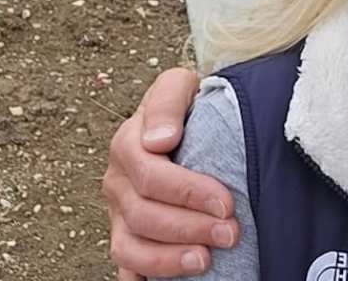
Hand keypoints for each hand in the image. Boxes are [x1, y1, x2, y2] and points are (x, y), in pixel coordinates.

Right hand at [104, 67, 240, 279]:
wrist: (182, 118)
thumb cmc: (185, 104)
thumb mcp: (178, 85)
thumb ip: (168, 101)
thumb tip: (160, 140)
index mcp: (127, 143)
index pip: (150, 175)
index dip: (188, 192)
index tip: (226, 202)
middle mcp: (117, 181)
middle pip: (143, 215)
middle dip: (189, 228)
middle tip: (230, 233)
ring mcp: (118, 213)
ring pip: (130, 247)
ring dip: (168, 259)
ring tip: (205, 261)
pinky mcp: (126, 236)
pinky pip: (126, 266)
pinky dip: (143, 276)